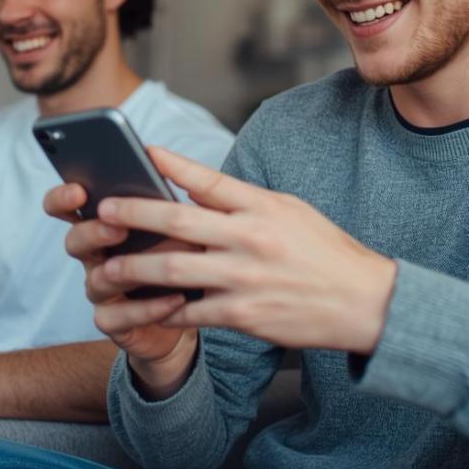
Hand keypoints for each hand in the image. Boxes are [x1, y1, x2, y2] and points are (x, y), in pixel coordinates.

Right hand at [45, 182, 197, 395]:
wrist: (193, 308)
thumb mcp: (175, 220)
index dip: (63, 198)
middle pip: (75, 241)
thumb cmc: (180, 254)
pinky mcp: (115, 322)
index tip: (79, 190)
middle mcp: (96, 256)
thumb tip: (158, 157)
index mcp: (103, 224)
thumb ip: (161, 195)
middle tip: (118, 226)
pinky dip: (147, 309)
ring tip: (157, 263)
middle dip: (92, 232)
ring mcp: (102, 291)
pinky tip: (175, 300)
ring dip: (126, 270)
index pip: (67, 206)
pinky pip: (118, 317)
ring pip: (96, 280)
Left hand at [96, 147, 397, 354]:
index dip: (171, 165)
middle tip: (104, 211)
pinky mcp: (243, 315)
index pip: (209, 179)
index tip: (141, 153)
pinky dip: (166, 310)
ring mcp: (245, 278)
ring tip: (108, 268)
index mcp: (262, 207)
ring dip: (134, 269)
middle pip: (178, 222)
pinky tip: (148, 308)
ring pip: (173, 271)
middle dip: (134, 215)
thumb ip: (242, 200)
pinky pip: (191, 312)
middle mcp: (251, 239)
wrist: (364, 302)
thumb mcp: (289, 210)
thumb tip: (193, 186)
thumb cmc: (323, 252)